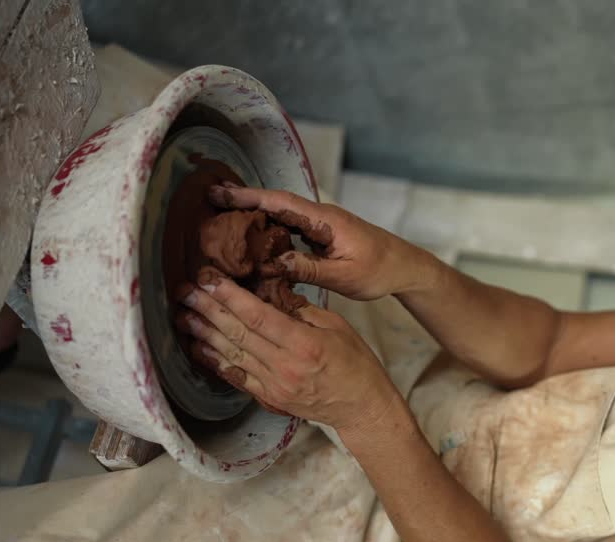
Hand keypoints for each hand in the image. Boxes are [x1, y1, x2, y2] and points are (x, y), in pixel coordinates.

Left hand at [175, 274, 399, 432]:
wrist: (361, 407)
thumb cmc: (356, 363)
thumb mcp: (337, 326)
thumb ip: (302, 310)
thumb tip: (270, 292)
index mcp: (304, 344)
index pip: (257, 315)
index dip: (229, 296)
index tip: (208, 278)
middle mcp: (284, 366)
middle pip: (237, 333)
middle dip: (208, 309)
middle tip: (185, 291)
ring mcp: (273, 384)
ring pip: (231, 354)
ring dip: (203, 334)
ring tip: (182, 315)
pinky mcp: (269, 397)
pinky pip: (236, 377)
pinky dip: (215, 361)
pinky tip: (198, 347)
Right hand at [207, 183, 433, 300]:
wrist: (405, 267)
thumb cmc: (379, 271)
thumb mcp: (343, 275)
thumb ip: (307, 268)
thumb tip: (271, 263)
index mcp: (325, 220)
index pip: (281, 203)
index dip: (248, 198)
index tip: (219, 194)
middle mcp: (320, 216)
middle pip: (276, 204)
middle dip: (243, 200)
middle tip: (209, 199)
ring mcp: (321, 224)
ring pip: (282, 215)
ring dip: (254, 214)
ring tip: (222, 216)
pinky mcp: (322, 234)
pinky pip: (291, 227)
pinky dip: (270, 228)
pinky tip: (253, 237)